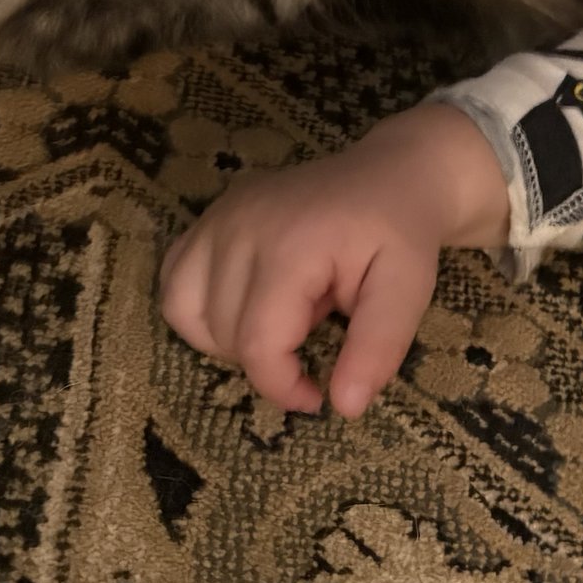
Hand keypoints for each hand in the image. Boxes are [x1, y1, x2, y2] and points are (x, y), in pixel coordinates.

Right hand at [157, 102, 509, 418]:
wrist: (391, 174)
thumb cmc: (401, 234)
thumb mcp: (408, 291)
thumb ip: (378, 349)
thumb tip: (344, 408)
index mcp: (291, 245)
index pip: (258, 343)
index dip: (282, 387)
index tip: (316, 396)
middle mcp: (239, 225)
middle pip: (222, 332)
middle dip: (266, 357)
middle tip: (317, 330)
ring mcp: (217, 216)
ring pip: (184, 310)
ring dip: (227, 337)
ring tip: (281, 320)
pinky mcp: (209, 216)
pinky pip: (174, 279)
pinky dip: (198, 308)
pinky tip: (245, 305)